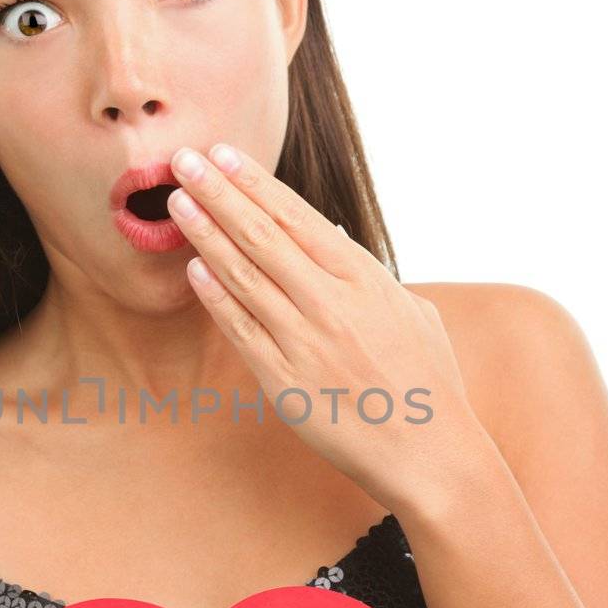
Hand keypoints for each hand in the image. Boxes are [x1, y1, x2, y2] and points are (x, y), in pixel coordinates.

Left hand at [165, 142, 486, 514]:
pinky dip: (215, 296)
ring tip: (177, 204)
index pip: (298, 217)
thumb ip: (371, 280)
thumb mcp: (414, 313)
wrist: (430, 453)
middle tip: (182, 161)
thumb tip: (337, 248)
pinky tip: (193, 269)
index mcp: (365, 279)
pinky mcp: (283, 380)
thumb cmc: (428, 383)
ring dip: (206, 235)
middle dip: (218, 193)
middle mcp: (331, 302)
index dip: (255, 183)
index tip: (223, 154)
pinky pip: (240, 329)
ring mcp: (304, 341)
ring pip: (243, 276)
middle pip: (262, 235)